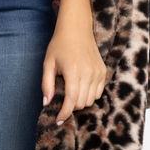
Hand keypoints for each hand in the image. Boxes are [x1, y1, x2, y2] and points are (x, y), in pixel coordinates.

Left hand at [42, 0, 106, 125]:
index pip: (71, 101)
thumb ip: (47, 84)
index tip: (58, 120)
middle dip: (70, 107)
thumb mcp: (48, 63)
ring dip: (80, 102)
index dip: (64, 114)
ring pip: (90, 100)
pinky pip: (98, 92)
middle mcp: (88, 73)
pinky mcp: (103, 71)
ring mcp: (98, 72)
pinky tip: (81, 88)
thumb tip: (46, 103)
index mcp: (73, 71)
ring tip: (71, 93)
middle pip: (81, 103)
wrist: (77, 29)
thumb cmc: (59, 45)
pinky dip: (89, 95)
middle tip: (61, 103)